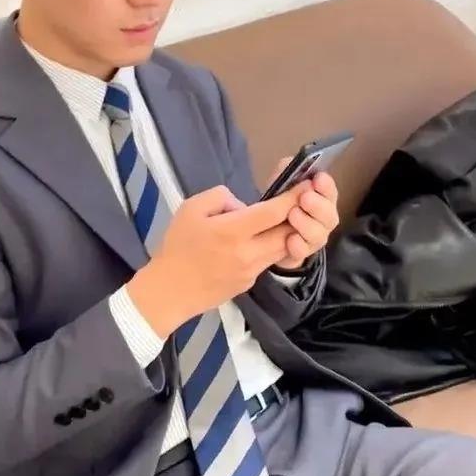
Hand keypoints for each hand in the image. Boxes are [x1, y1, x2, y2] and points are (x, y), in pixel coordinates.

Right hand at [128, 183, 305, 337]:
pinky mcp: (249, 283)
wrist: (169, 290)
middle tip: (303, 202)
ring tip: (286, 220)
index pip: (274, 212)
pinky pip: (267, 261)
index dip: (293, 197)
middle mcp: (248, 252)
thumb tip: (242, 205)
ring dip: (288, 234)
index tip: (306, 185)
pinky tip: (260, 241)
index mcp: (233, 230)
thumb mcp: (191, 208)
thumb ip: (221, 197)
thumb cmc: (177, 246)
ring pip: (282, 249)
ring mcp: (251, 271)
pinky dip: (271, 249)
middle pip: (287, 233)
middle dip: (298, 216)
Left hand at [265, 159, 339, 269]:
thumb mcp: (280, 184)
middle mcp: (323, 219)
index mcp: (321, 198)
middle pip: (330, 215)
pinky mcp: (300, 254)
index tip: (318, 178)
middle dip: (319, 205)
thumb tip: (290, 162)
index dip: (326, 185)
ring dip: (307, 224)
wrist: (265, 233)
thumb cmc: (279, 203)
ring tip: (292, 214)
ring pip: (319, 235)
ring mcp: (314, 239)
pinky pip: (303, 253)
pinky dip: (297, 245)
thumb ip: (286, 171)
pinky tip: (290, 239)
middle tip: (305, 198)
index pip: (330, 191)